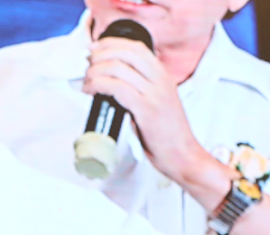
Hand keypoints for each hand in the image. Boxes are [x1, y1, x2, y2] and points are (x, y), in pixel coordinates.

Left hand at [82, 37, 232, 209]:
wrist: (182, 155)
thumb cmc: (166, 135)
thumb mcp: (157, 103)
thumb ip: (140, 90)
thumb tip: (111, 85)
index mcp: (163, 76)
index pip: (137, 47)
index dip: (112, 44)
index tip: (95, 48)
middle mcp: (160, 81)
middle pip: (126, 53)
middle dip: (101, 54)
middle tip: (87, 63)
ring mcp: (154, 94)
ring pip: (119, 68)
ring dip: (96, 71)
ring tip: (86, 81)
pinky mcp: (146, 109)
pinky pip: (117, 88)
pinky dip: (99, 85)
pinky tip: (91, 90)